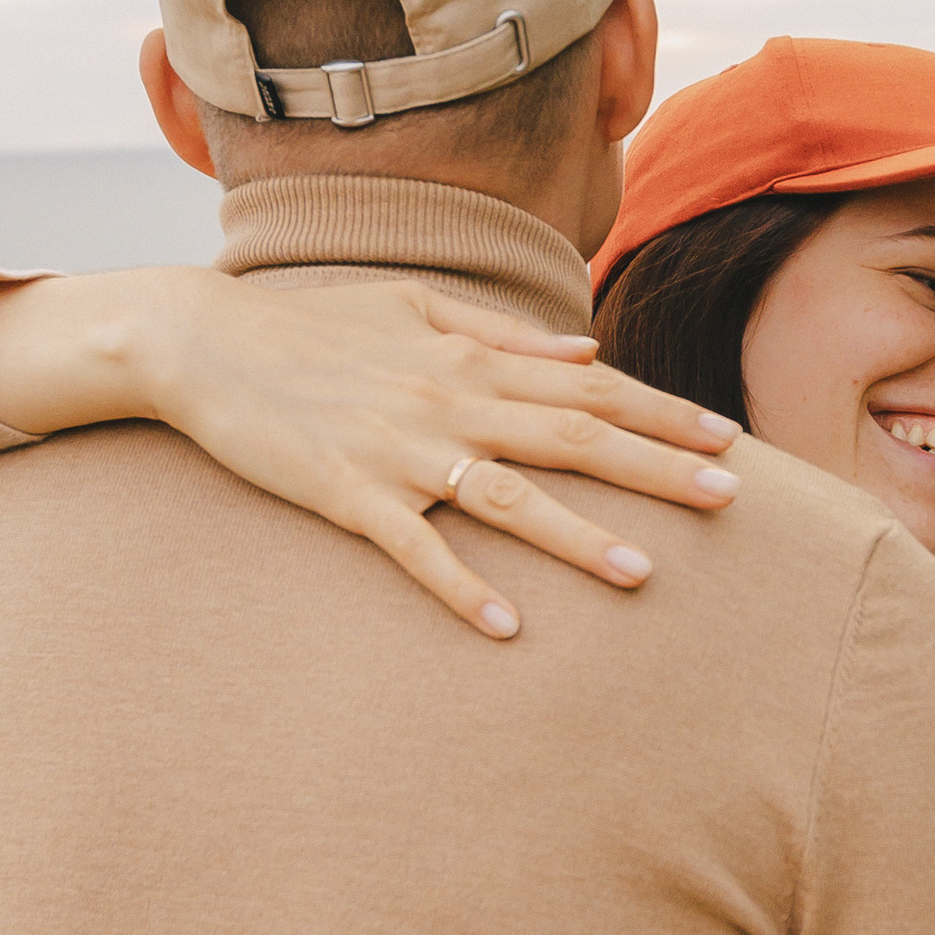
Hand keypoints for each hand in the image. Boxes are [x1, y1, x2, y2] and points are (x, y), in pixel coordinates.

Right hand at [0, 269, 739, 638]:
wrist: (202, 339)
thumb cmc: (312, 323)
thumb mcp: (413, 305)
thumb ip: (505, 332)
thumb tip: (588, 352)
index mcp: (470, 356)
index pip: (590, 384)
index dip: (662, 410)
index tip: (726, 435)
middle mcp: (449, 398)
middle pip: (574, 437)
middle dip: (658, 467)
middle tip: (731, 498)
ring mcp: (399, 449)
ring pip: (509, 497)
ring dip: (580, 537)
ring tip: (645, 574)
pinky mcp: (345, 493)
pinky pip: (414, 548)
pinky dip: (461, 587)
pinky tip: (506, 628)